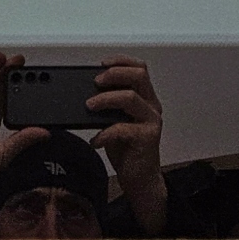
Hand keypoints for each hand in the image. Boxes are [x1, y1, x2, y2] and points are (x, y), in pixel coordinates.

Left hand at [87, 56, 167, 235]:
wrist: (140, 179)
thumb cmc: (128, 149)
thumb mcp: (116, 121)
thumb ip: (109, 106)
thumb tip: (86, 92)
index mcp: (145, 98)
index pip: (139, 68)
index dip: (121, 61)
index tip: (101, 63)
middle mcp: (152, 106)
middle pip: (139, 76)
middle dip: (114, 74)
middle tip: (95, 82)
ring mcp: (151, 122)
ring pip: (130, 98)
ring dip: (105, 99)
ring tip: (89, 106)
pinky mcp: (147, 138)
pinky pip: (123, 128)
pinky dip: (104, 132)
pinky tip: (95, 140)